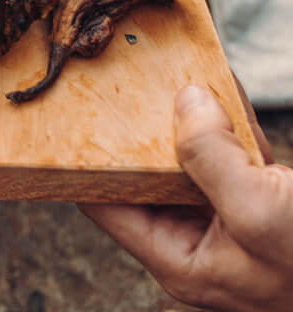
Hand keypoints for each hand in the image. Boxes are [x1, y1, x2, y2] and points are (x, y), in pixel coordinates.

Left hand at [78, 84, 292, 310]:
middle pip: (141, 173)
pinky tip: (217, 84)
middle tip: (109, 73)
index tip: (66, 109)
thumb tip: (185, 102)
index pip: (104, 203)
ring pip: (184, 156)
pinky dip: (223, 118)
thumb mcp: (260, 213)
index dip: (82, 158)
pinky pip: (228, 151)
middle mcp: (197, 243)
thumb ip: (210, 157)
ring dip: (178, 116)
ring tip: (153, 68)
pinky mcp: (262, 199)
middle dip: (132, 126)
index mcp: (180, 260)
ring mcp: (230, 220)